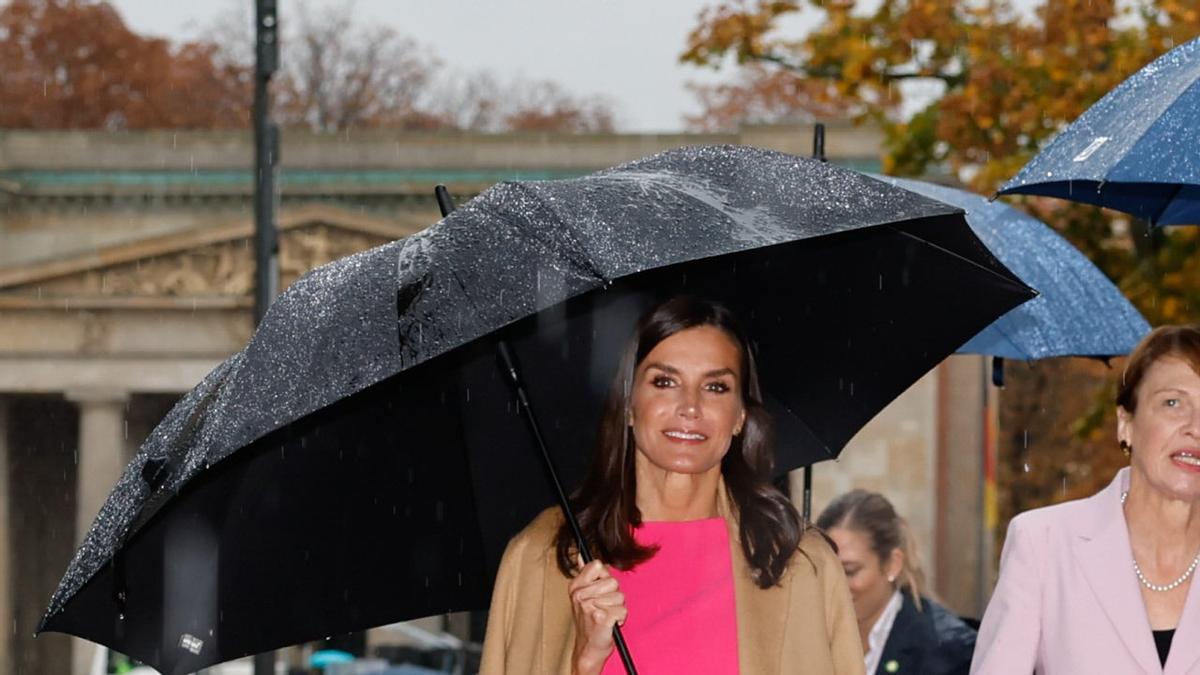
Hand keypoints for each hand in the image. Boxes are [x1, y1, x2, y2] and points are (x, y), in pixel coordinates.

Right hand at [568, 557, 627, 674]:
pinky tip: (610, 624)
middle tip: (603, 607)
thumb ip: (585, 574)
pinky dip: (620, 619)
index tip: (600, 590)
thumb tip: (581, 555)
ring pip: (620, 597)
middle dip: (614, 595)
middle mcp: (580, 595)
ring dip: (617, 608)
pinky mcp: (601, 619)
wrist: (589, 648)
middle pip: (613, 581)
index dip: (604, 577)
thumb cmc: (589, 621)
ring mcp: (589, 606)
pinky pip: (622, 611)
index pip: (598, 565)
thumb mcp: (583, 595)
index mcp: (576, 586)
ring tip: (606, 616)